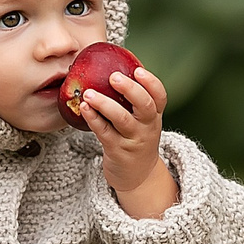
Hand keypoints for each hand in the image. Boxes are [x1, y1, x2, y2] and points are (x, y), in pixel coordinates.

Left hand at [76, 66, 177, 219]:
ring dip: (105, 104)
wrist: (138, 176)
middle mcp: (147, 127)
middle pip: (145, 106)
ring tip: (88, 93)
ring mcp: (133, 140)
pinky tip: (83, 108)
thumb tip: (113, 67)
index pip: (160, 96)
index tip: (138, 70)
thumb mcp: (142, 121)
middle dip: (130, 89)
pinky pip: (104, 133)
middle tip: (113, 77)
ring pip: (122, 120)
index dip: (151, 82)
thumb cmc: (135, 139)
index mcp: (154, 116)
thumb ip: (133, 100)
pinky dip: (93, 119)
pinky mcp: (117, 151)